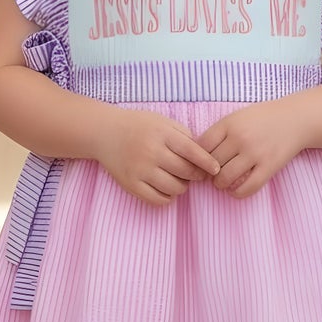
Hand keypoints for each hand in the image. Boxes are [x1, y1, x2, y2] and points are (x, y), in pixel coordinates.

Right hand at [98, 107, 220, 206]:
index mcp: (161, 134)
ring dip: (182, 187)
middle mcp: (151, 152)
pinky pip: (157, 200)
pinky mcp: (131, 184)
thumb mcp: (162, 121)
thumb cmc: (138, 126)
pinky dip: (167, 197)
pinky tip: (167, 188)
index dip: (207, 162)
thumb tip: (203, 155)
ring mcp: (140, 170)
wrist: (106, 133)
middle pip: (185, 172)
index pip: (192, 151)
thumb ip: (183, 135)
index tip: (215, 169)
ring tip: (179, 179)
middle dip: (196, 175)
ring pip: (174, 188)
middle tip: (196, 174)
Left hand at [196, 101, 302, 198]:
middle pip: (212, 163)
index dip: (197, 157)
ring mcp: (255, 153)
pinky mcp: (269, 167)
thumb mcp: (237, 117)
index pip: (201, 146)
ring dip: (219, 184)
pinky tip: (234, 190)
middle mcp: (240, 138)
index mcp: (229, 123)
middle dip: (208, 172)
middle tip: (210, 174)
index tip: (199, 162)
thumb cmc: (262, 118)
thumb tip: (197, 153)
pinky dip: (236, 193)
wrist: (295, 118)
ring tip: (221, 182)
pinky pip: (247, 188)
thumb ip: (219, 132)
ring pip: (225, 177)